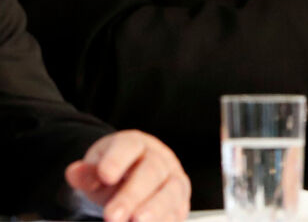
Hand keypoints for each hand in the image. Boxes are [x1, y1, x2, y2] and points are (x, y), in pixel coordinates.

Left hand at [64, 130, 188, 221]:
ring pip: (171, 191)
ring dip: (155, 210)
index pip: (129, 147)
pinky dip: (163, 221)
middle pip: (151, 173)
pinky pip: (177, 212)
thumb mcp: (96, 169)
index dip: (117, 160)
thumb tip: (75, 172)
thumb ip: (86, 174)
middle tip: (112, 216)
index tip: (105, 176)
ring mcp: (174, 181)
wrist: (136, 178)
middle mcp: (160, 160)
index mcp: (136, 145)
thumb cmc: (114, 175)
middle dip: (132, 196)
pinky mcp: (180, 203)